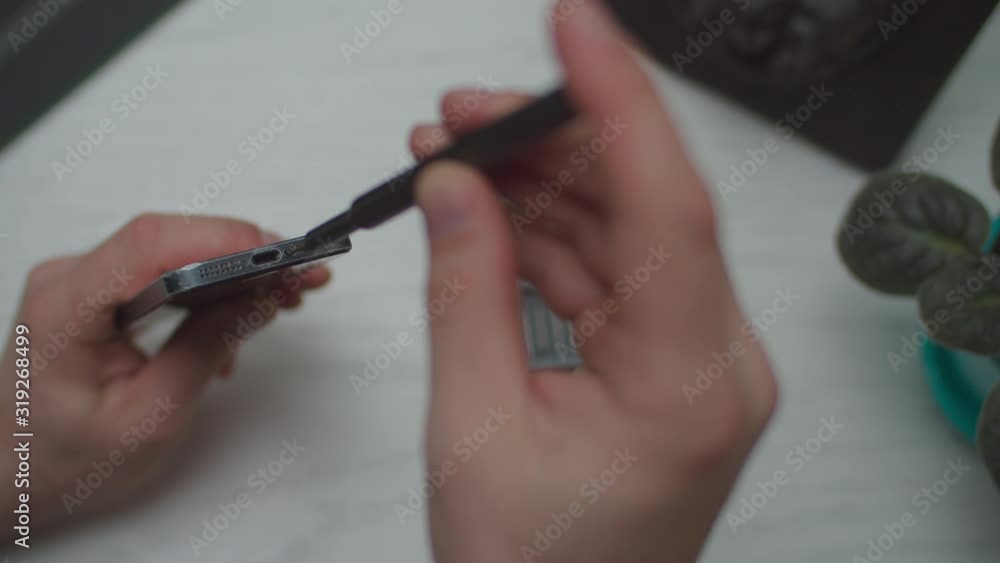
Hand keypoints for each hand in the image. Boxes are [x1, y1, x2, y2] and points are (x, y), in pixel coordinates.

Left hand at [1, 214, 329, 533]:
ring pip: (174, 251)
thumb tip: (260, 300)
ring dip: (235, 270)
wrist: (16, 468)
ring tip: (283, 296)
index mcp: (68, 308)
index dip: (221, 238)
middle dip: (245, 254)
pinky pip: (167, 270)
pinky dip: (211, 287)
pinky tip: (238, 316)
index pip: (148, 244)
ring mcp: (85, 279)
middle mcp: (71, 278)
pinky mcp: (103, 288)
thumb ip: (205, 351)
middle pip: (169, 239)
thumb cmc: (67, 457)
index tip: (280, 254)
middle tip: (302, 276)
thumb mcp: (150, 416)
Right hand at [409, 3, 776, 562]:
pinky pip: (607, 271)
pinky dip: (545, 234)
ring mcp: (691, 360)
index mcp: (689, 384)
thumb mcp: (476, 426)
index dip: (616, 100)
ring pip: (621, 229)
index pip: (668, 203)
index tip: (575, 27)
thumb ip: (465, 292)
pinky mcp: (661, 363)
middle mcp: (712, 363)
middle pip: (644, 202)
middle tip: (466, 109)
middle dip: (551, 138)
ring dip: (540, 183)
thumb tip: (455, 189)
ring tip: (456, 151)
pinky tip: (488, 207)